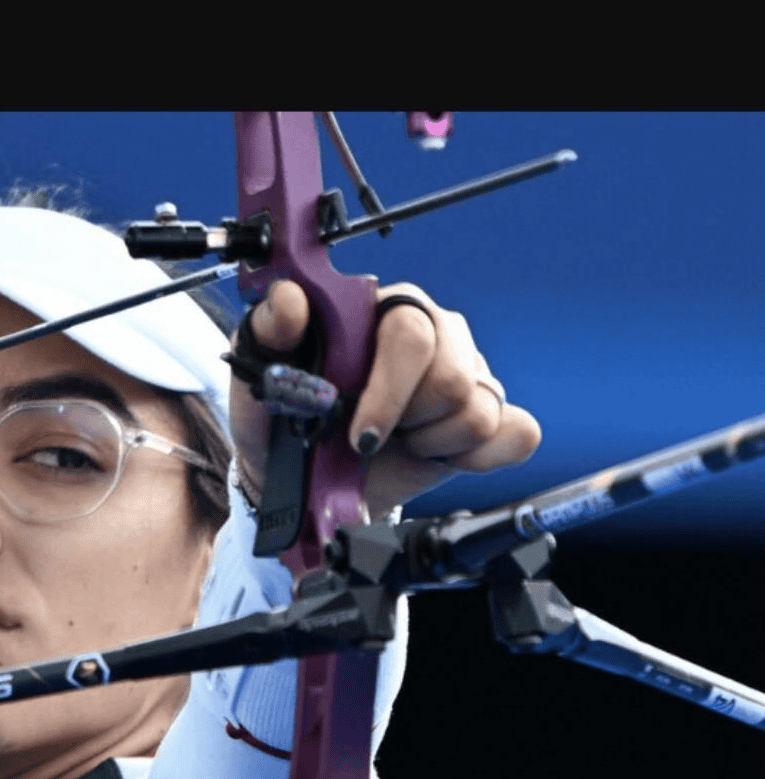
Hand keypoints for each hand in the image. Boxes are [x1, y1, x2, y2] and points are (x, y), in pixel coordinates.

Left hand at [228, 280, 541, 520]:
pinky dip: (476, 458)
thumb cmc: (284, 418)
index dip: (389, 392)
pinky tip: (435, 454)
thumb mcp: (261, 374)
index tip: (361, 436)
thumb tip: (290, 299)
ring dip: (430, 443)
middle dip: (407, 422)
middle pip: (453, 379)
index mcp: (381, 309)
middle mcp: (434, 331)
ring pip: (480, 412)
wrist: (305, 479)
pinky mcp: (492, 414)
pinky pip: (517, 433)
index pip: (411, 336)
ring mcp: (468, 370)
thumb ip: (270, 329)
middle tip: (370, 437)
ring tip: (396, 440)